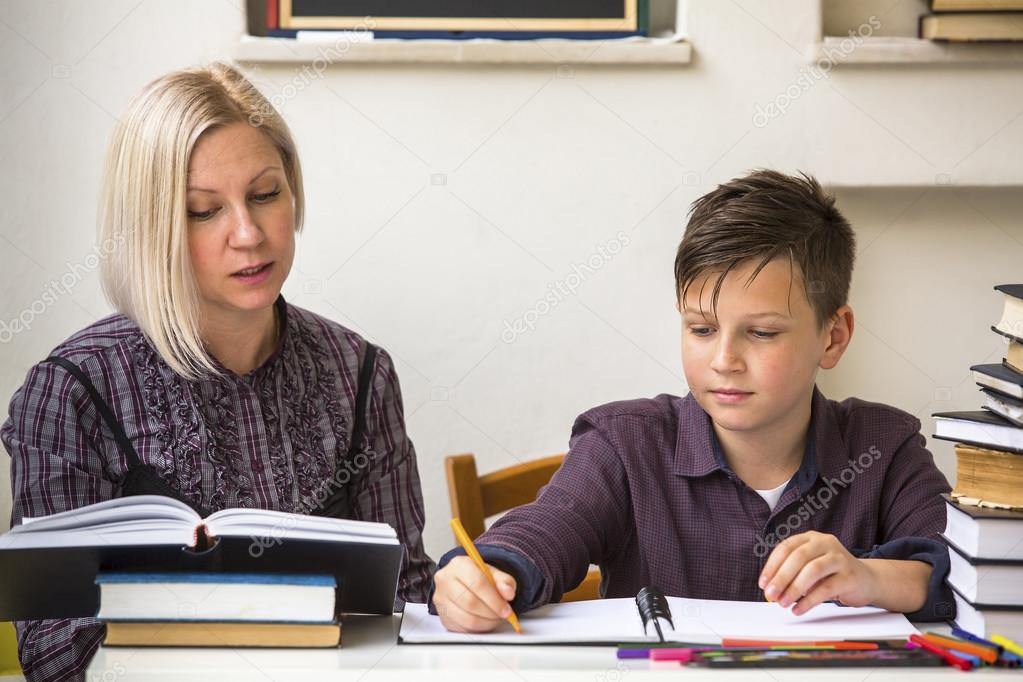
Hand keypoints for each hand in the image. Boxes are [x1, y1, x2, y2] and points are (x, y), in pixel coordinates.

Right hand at [432, 555, 516, 632]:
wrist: (463, 582)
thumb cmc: (478, 577)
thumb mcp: (494, 574)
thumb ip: (505, 581)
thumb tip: (508, 593)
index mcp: (459, 565)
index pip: (477, 584)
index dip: (494, 600)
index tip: (506, 609)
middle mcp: (445, 580)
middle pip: (470, 602)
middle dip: (491, 613)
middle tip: (502, 615)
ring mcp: (441, 599)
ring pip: (466, 619)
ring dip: (486, 623)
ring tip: (494, 619)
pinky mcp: (442, 616)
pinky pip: (462, 629)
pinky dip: (477, 629)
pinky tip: (484, 622)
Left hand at [759, 531, 877, 615]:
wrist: (866, 580)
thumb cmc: (831, 573)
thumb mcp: (809, 567)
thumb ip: (791, 574)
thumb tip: (770, 590)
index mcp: (811, 538)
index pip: (786, 547)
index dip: (772, 565)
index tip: (762, 583)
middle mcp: (825, 543)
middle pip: (798, 557)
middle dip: (781, 577)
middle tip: (770, 594)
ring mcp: (839, 558)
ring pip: (812, 570)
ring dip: (794, 589)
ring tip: (783, 603)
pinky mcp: (850, 576)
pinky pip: (826, 589)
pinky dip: (809, 600)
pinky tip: (799, 609)